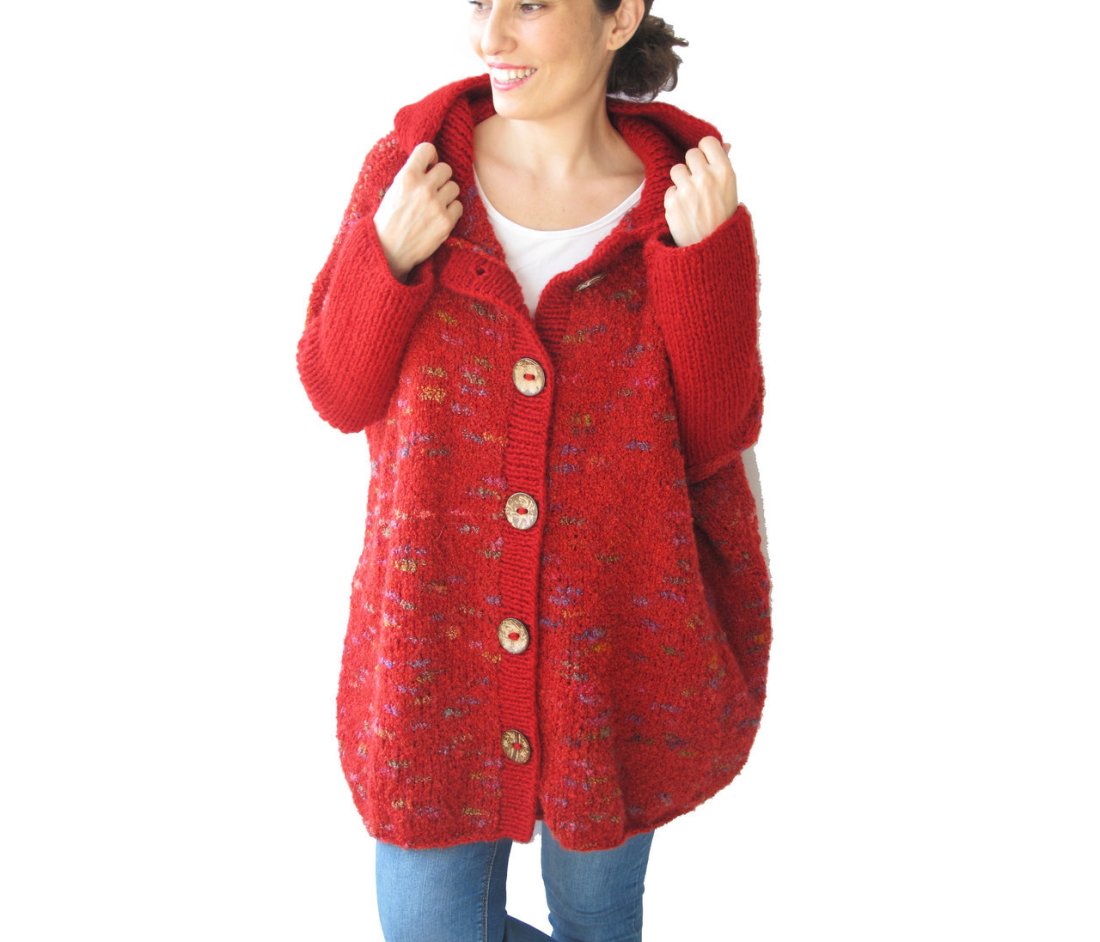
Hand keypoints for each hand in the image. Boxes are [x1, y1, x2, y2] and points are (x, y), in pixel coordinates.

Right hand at [373, 142, 462, 280]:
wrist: (388, 251)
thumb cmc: (388, 221)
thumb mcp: (393, 190)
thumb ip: (411, 175)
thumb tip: (429, 164)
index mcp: (407, 176)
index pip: (428, 149)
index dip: (431, 157)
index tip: (429, 166)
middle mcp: (423, 188)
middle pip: (446, 169)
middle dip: (440, 178)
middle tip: (433, 189)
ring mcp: (437, 205)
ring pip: (455, 187)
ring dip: (447, 194)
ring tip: (436, 204)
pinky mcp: (446, 222)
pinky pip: (459, 206)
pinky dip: (452, 211)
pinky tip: (440, 216)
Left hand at [663, 136, 738, 247]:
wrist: (712, 252)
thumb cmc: (724, 220)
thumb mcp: (731, 192)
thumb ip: (724, 167)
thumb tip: (726, 145)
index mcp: (724, 172)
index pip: (707, 142)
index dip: (705, 151)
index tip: (705, 161)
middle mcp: (706, 178)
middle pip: (690, 154)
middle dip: (692, 166)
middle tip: (698, 184)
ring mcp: (687, 190)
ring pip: (676, 170)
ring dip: (681, 181)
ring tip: (691, 198)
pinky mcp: (672, 203)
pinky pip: (670, 190)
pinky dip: (675, 199)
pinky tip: (685, 212)